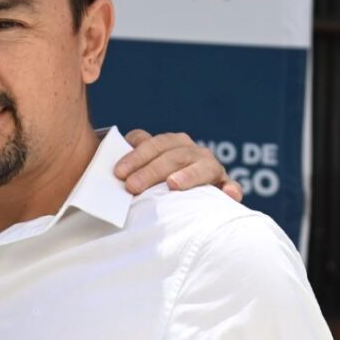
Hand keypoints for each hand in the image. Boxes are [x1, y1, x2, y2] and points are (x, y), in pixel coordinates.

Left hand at [115, 129, 243, 201]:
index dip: (135, 155)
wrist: (183, 196)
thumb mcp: (139, 174)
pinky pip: (230, 186)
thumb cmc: (152, 186)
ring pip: (201, 166)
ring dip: (187, 174)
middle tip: (132, 186)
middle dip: (151, 170)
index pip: (152, 143)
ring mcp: (209, 167)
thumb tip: (109, 174)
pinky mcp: (224, 185)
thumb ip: (128, 168)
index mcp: (168, 144)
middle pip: (172, 154)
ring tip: (173, 184)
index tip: (118, 173)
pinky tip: (228, 195)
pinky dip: (231, 189)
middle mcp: (190, 151)